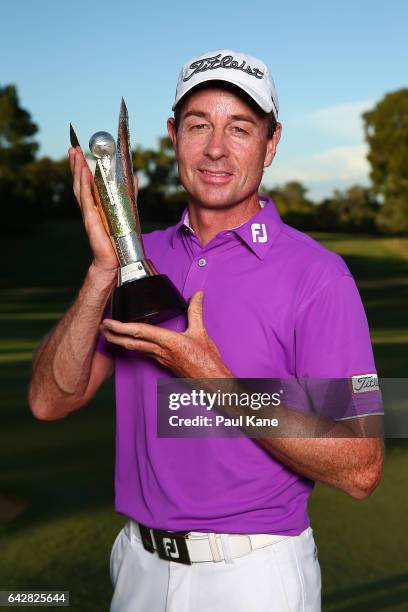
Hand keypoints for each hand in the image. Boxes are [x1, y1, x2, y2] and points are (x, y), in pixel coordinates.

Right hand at [68, 147, 137, 273]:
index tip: (79, 152)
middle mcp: (90, 207)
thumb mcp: (128, 209)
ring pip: (80, 188)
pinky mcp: (92, 219)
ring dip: (78, 170)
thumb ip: (129, 193)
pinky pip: (87, 199)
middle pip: (80, 182)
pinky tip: (84, 174)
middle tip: (73, 148)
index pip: (87, 183)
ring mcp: (89, 213)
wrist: (117, 258)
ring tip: (75, 155)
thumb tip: (134, 177)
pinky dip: (85, 186)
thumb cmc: (120, 237)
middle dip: (76, 165)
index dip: (82, 168)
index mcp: (97, 204)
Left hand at [100, 291, 232, 377]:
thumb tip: (197, 295)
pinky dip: (132, 346)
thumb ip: (196, 312)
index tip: (109, 322)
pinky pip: (143, 353)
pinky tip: (128, 344)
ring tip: (108, 334)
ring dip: (120, 341)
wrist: (212, 382)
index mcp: (169, 342)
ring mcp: (160, 359)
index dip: (122, 327)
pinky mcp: (163, 363)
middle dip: (113, 335)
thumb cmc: (207, 361)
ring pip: (135, 349)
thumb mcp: (201, 333)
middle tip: (101, 327)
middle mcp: (161, 351)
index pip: (140, 332)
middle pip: (131, 343)